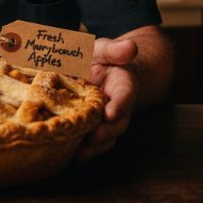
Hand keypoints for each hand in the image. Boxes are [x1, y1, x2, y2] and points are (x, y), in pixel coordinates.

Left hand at [75, 36, 137, 162]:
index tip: (110, 113)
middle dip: (106, 132)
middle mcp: (118, 106)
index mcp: (123, 84)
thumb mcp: (103, 49)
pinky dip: (86, 152)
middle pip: (118, 123)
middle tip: (91, 137)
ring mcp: (107, 121)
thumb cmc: (98, 59)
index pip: (126, 95)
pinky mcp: (94, 130)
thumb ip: (114, 50)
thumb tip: (130, 47)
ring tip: (80, 153)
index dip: (120, 105)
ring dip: (95, 147)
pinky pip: (94, 144)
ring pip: (107, 138)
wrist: (94, 73)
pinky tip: (71, 156)